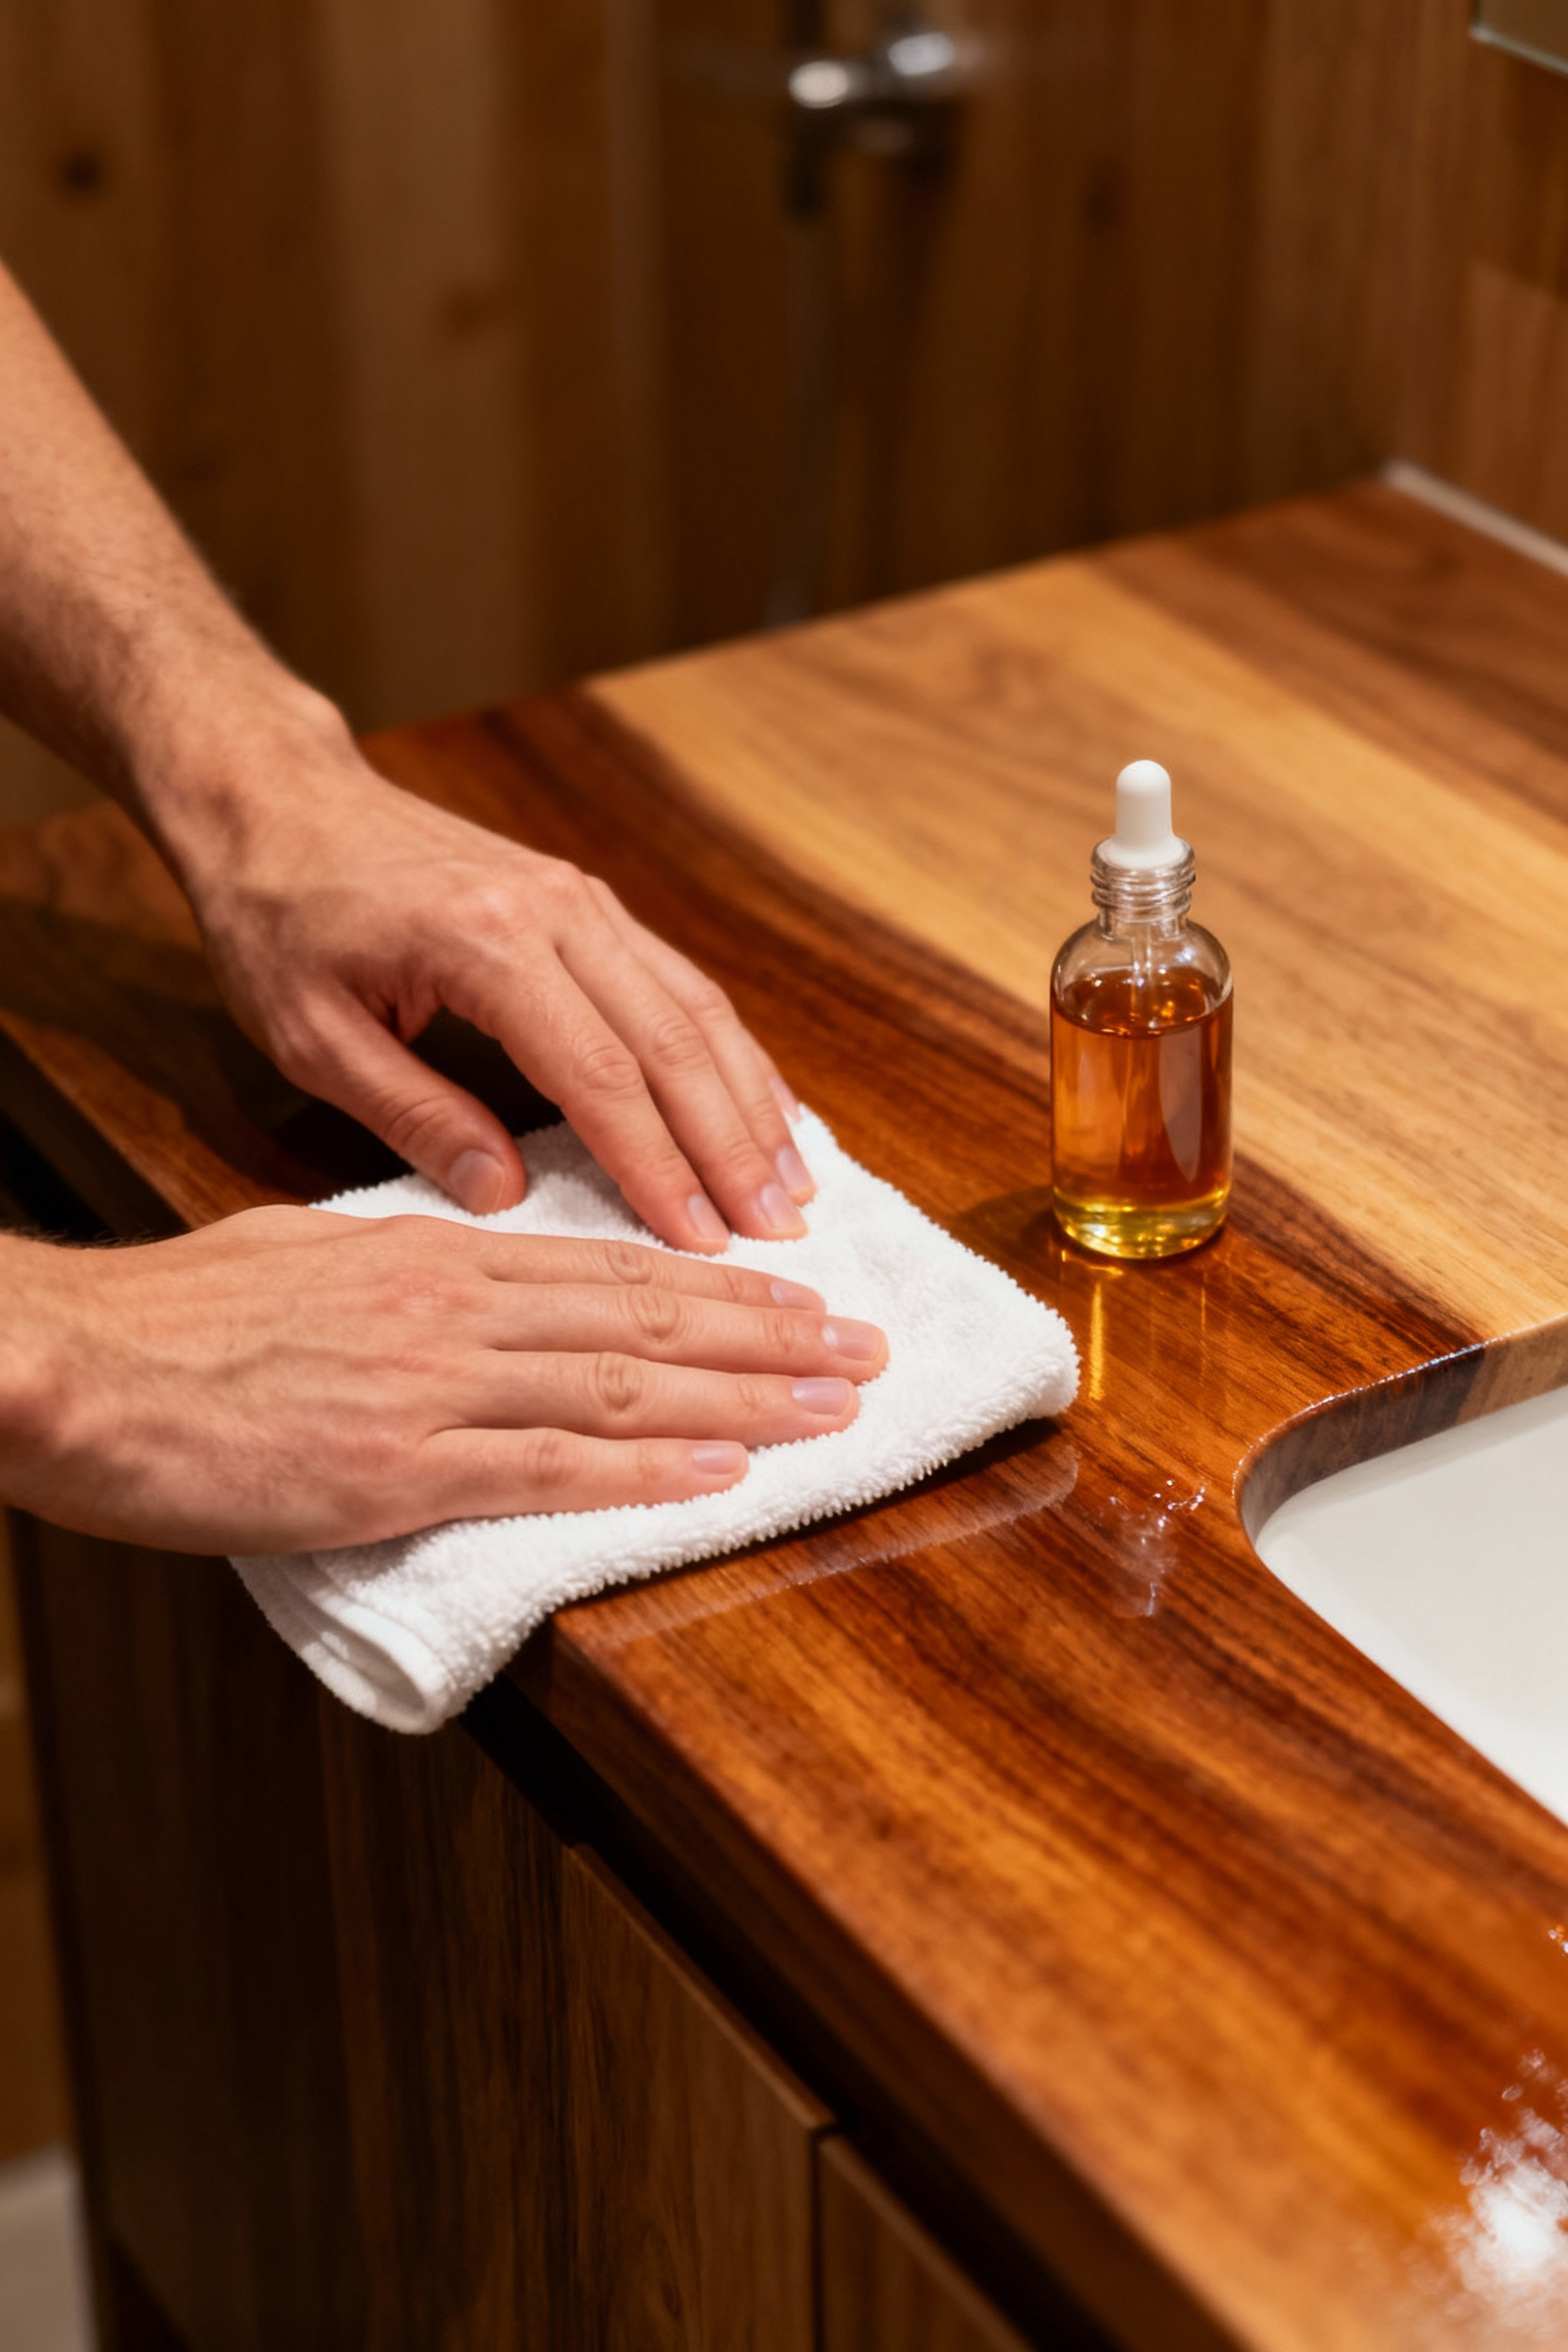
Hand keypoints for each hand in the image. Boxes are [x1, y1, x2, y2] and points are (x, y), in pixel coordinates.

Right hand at [0, 1216, 887, 1553]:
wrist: (77, 1366)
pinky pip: (552, 1470)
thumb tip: (467, 1283)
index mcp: (438, 1258)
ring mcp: (435, 1389)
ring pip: (627, 1390)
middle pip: (651, 1323)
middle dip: (775, 1342)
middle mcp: (459, 1310)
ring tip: (837, 1411)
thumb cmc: (177, 1318)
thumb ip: (404, 1274)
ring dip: (748, 1403)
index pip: (617, 1274)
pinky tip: (723, 1475)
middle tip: (869, 1356)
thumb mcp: (308, 1259)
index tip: (805, 1303)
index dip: (726, 1293)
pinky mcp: (398, 1470)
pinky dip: (650, 1473)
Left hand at [178, 713, 814, 1250]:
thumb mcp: (312, 1036)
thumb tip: (506, 1196)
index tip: (701, 1240)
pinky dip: (729, 1050)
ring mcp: (581, 897)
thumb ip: (412, 1115)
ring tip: (792, 1185)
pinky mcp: (588, 900)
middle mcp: (555, 910)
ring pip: (695, 1006)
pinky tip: (763, 1105)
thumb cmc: (281, 918)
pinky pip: (680, 981)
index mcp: (485, 943)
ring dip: (750, 1100)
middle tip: (776, 1233)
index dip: (657, 1165)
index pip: (599, 1073)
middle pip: (672, 1041)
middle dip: (731, 1144)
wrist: (280, 801)